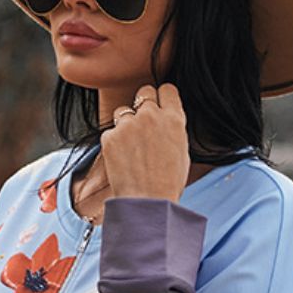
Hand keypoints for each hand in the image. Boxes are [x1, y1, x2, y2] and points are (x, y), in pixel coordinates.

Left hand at [101, 83, 190, 202]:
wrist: (147, 202)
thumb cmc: (168, 183)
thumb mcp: (182, 151)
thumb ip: (173, 128)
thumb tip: (165, 118)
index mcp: (174, 119)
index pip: (167, 89)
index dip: (163, 98)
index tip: (160, 106)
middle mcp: (151, 116)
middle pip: (145, 92)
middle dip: (144, 104)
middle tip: (144, 124)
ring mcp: (128, 125)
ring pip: (124, 111)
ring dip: (127, 123)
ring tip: (132, 147)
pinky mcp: (110, 136)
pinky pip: (111, 131)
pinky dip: (115, 142)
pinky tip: (123, 159)